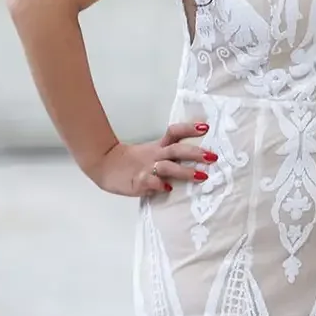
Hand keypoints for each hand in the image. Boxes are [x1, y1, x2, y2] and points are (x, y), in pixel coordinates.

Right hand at [85, 121, 216, 196]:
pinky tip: (167, 188)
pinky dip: (159, 184)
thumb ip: (169, 154)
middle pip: (176, 150)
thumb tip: (197, 155)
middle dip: (195, 153)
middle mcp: (154, 156)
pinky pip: (150, 182)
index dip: (189, 129)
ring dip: (185, 171)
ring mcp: (146, 168)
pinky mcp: (138, 182)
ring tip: (201, 176)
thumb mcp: (150, 153)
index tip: (206, 126)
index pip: (174, 133)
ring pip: (168, 167)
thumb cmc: (131, 162)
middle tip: (212, 156)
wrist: (103, 165)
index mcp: (157, 147)